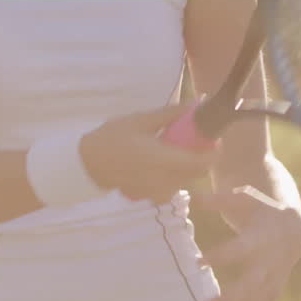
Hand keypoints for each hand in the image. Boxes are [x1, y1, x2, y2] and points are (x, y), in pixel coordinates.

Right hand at [80, 102, 220, 204]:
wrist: (87, 164)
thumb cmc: (113, 138)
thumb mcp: (141, 120)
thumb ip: (171, 114)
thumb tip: (197, 104)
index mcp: (165, 161)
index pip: (204, 163)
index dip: (213, 151)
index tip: (211, 137)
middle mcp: (166, 181)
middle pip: (197, 172)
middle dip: (200, 156)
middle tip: (191, 138)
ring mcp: (158, 192)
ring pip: (185, 179)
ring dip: (185, 165)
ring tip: (171, 147)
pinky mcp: (150, 196)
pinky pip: (171, 185)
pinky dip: (172, 173)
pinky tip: (158, 160)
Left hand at [191, 185, 300, 300]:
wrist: (291, 226)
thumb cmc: (259, 209)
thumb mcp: (242, 198)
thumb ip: (217, 199)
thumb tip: (190, 196)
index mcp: (264, 237)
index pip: (242, 249)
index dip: (221, 255)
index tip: (198, 263)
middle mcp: (271, 263)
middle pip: (250, 286)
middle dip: (228, 300)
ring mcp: (273, 281)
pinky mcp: (271, 293)